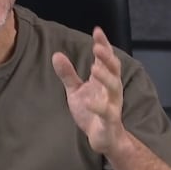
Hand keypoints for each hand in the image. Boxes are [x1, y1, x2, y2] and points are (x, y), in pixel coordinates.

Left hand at [51, 27, 125, 154]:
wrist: (103, 138)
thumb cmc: (91, 111)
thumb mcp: (76, 90)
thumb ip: (68, 74)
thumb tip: (56, 54)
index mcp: (105, 79)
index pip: (105, 58)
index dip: (103, 44)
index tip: (97, 31)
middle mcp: (112, 89)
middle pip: (114, 69)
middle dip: (107, 57)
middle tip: (97, 47)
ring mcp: (112, 104)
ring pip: (114, 87)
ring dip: (105, 76)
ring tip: (94, 68)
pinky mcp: (109, 120)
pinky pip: (106, 112)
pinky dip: (98, 107)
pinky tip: (89, 101)